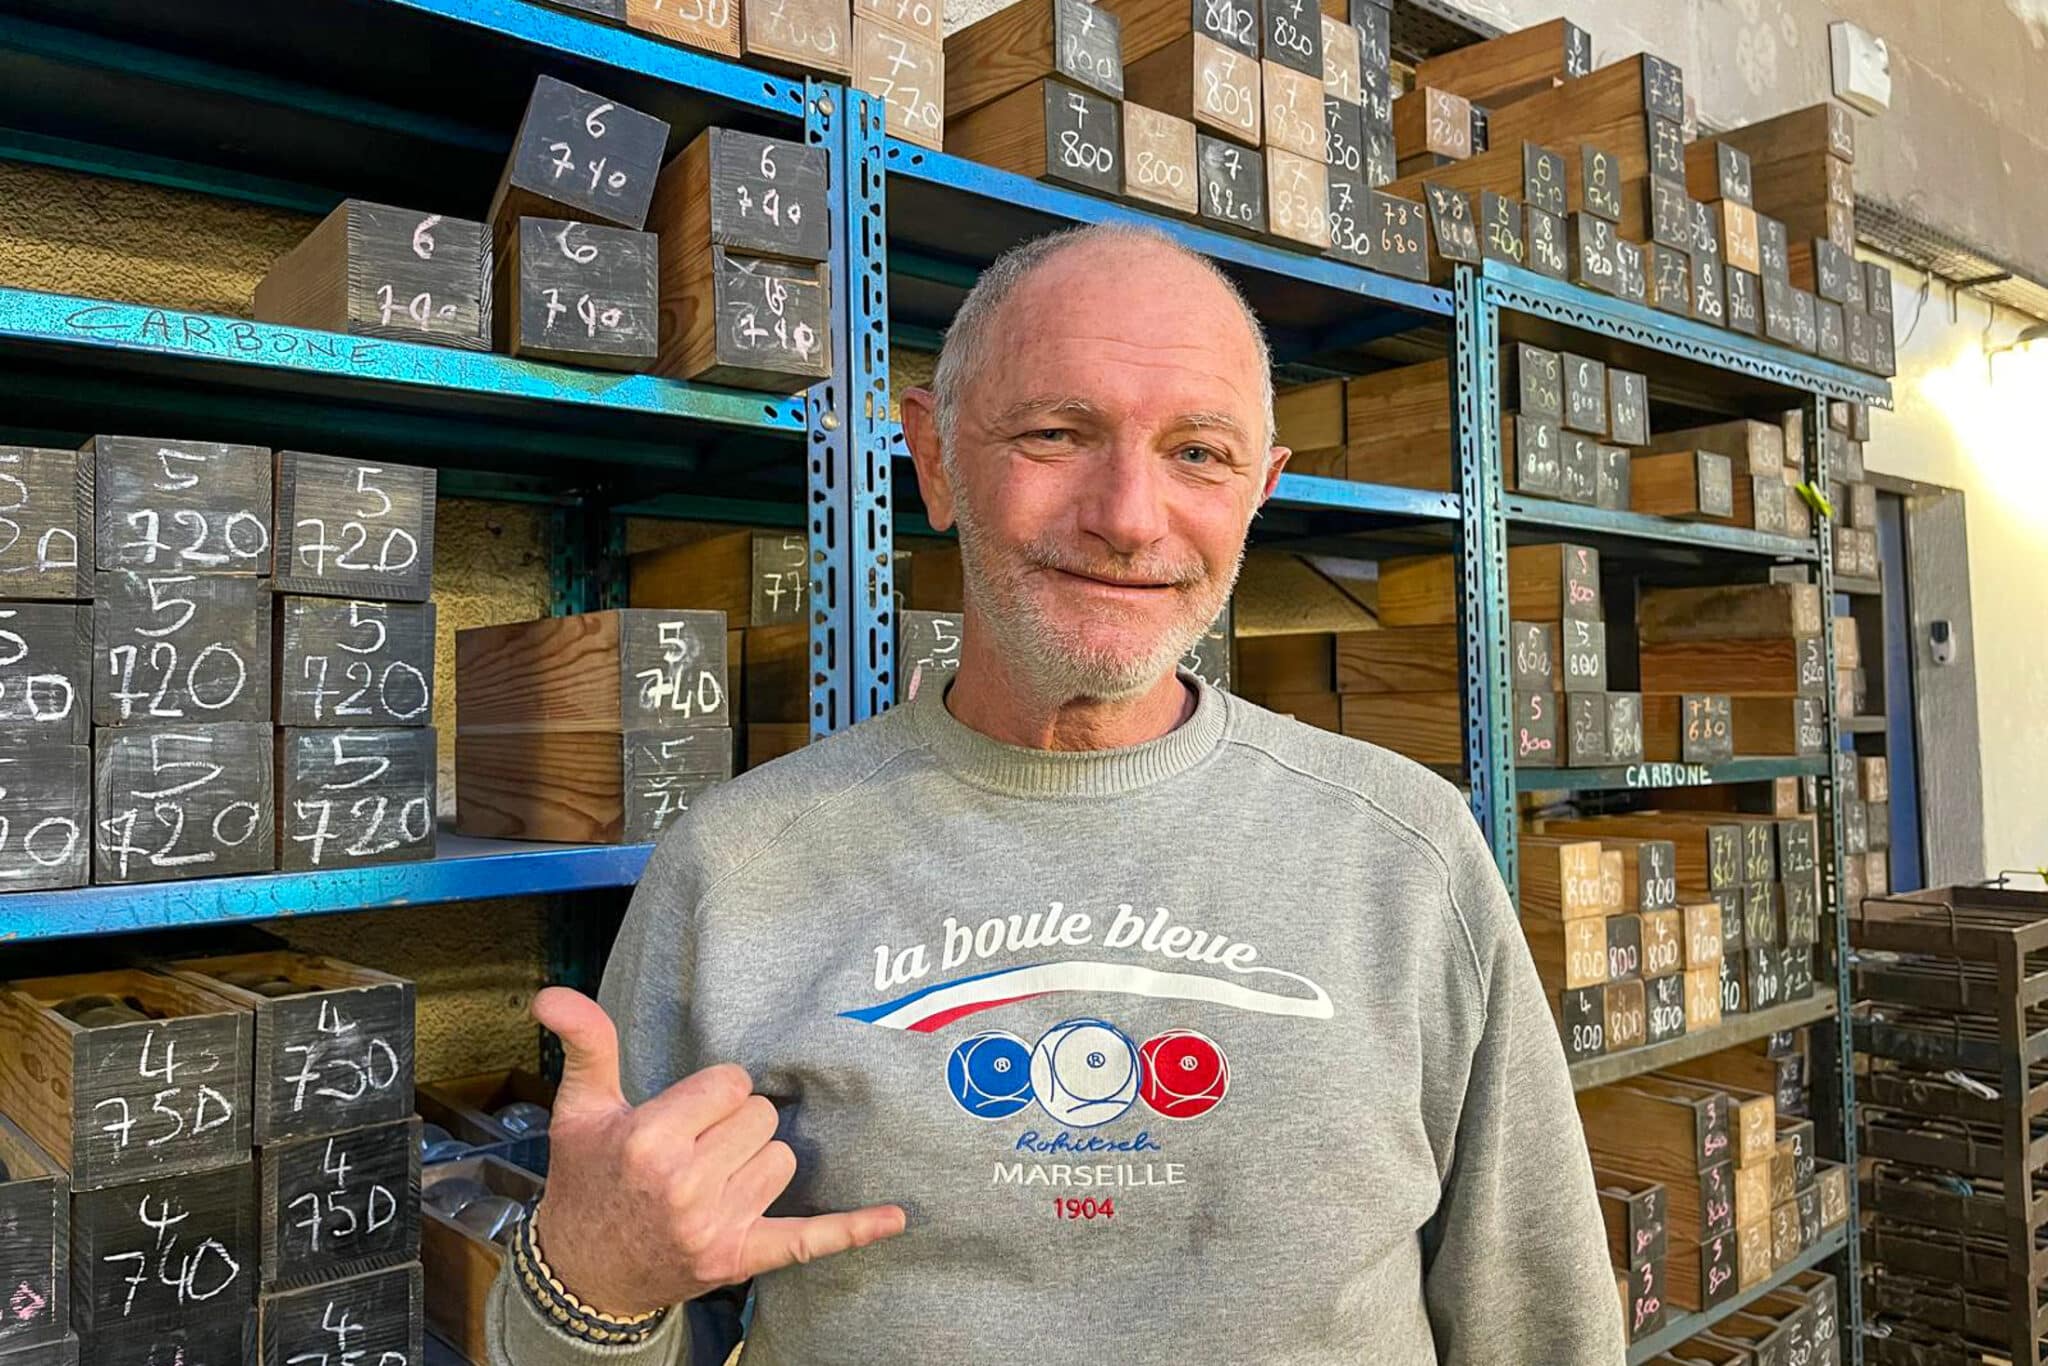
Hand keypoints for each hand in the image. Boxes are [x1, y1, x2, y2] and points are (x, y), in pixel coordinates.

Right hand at [526, 987, 906, 1316]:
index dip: (712, 1094)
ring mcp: (716, 1226)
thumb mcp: (580, 1108)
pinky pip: (811, 1239)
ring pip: (783, 1160)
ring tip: (712, 1179)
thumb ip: (586, 1043)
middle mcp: (685, 1185)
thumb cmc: (587, 1180)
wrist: (582, 1273)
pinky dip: (854, 1229)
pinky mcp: (741, 1258)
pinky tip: (897, 1217)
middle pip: (762, 1119)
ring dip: (756, 1164)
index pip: (731, 1083)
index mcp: (651, 1140)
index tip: (685, 1114)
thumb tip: (552, 994)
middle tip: (696, 1148)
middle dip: (734, 1126)